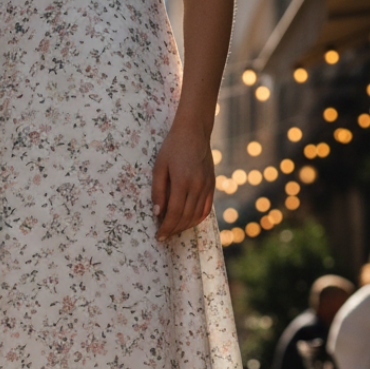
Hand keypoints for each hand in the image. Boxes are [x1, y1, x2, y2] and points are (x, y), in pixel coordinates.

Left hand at [152, 118, 215, 241]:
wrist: (194, 131)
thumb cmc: (172, 147)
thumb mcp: (159, 167)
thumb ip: (158, 192)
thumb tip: (157, 214)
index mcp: (182, 181)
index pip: (174, 213)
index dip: (166, 228)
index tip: (159, 237)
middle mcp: (197, 186)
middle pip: (186, 217)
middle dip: (174, 230)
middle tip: (164, 236)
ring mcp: (207, 186)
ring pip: (196, 216)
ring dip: (184, 226)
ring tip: (173, 230)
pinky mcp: (212, 185)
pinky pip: (206, 209)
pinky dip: (197, 219)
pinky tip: (187, 222)